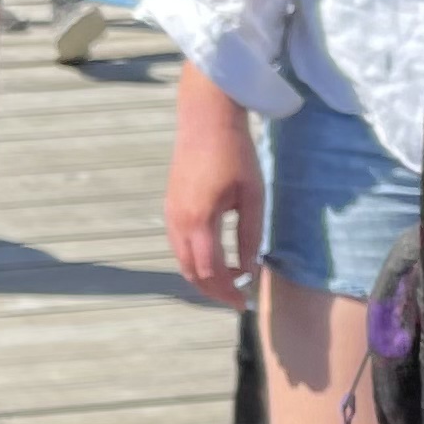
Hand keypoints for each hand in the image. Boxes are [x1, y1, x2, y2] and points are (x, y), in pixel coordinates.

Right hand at [164, 61, 263, 307]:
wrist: (205, 121)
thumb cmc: (235, 154)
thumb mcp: (253, 196)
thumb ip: (250, 235)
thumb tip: (248, 268)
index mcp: (199, 221)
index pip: (210, 271)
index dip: (228, 291)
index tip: (246, 302)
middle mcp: (178, 224)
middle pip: (191, 272)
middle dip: (213, 291)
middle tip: (237, 300)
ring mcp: (170, 217)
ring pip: (182, 261)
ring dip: (202, 278)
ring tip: (227, 284)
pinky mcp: (170, 209)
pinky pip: (179, 247)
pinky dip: (194, 262)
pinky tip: (213, 260)